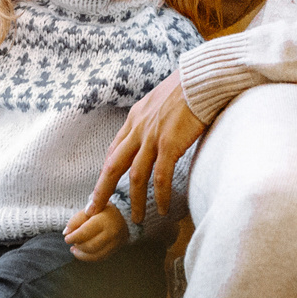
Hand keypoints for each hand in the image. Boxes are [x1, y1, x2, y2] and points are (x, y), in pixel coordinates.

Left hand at [63, 203, 127, 260]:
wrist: (124, 215)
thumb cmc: (104, 210)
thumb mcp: (91, 208)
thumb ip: (78, 219)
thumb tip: (66, 232)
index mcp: (105, 220)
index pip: (85, 232)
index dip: (73, 237)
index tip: (66, 237)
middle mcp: (112, 233)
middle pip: (90, 246)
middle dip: (78, 245)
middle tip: (70, 241)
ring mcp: (115, 243)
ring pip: (95, 255)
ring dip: (81, 254)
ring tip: (74, 248)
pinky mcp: (115, 250)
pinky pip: (100, 257)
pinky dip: (88, 257)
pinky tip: (81, 252)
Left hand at [89, 72, 205, 229]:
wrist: (201, 79)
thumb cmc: (187, 88)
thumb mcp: (160, 100)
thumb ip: (153, 117)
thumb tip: (157, 127)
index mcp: (135, 118)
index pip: (115, 149)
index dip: (107, 170)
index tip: (102, 185)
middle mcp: (138, 128)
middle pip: (113, 165)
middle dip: (102, 189)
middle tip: (94, 209)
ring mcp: (152, 137)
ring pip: (135, 176)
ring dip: (135, 200)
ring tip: (136, 218)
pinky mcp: (169, 144)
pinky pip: (160, 177)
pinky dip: (160, 195)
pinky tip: (163, 208)